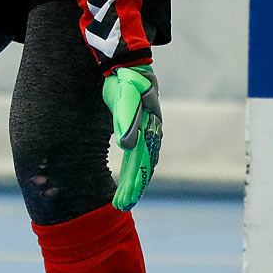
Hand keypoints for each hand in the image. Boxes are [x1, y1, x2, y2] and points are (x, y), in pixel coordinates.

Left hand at [102, 63, 162, 210]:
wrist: (129, 65)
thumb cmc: (126, 80)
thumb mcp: (125, 97)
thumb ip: (126, 120)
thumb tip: (127, 146)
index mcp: (149, 129)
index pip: (140, 162)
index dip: (133, 183)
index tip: (124, 201)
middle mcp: (151, 134)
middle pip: (143, 167)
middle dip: (133, 188)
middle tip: (121, 207)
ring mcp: (148, 132)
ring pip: (143, 163)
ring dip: (135, 182)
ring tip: (125, 200)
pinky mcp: (140, 129)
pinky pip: (140, 155)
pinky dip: (137, 170)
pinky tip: (132, 179)